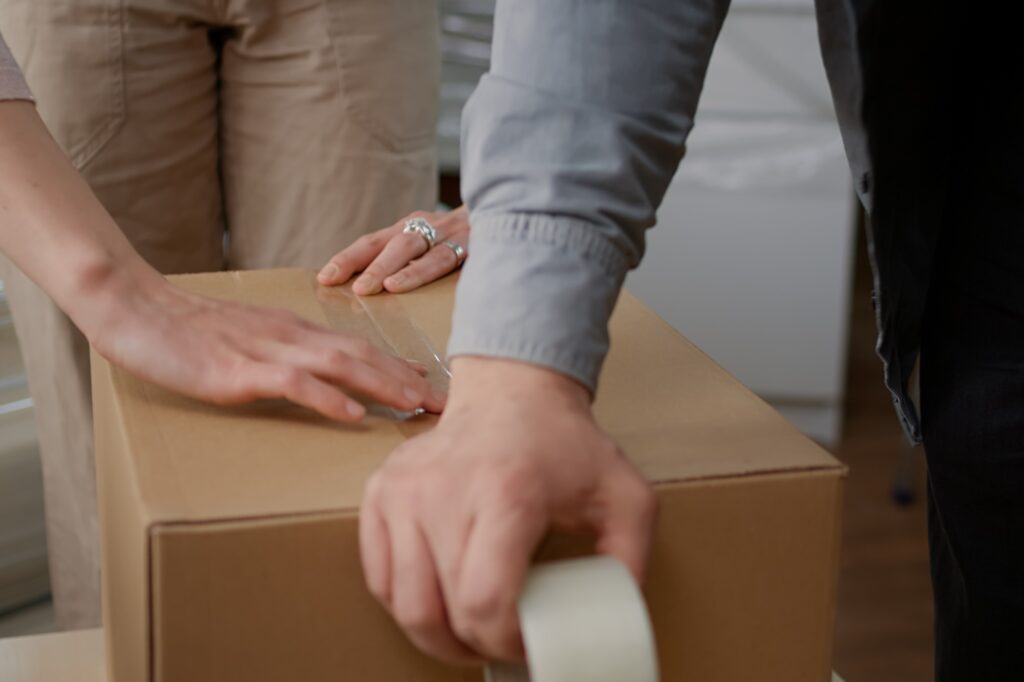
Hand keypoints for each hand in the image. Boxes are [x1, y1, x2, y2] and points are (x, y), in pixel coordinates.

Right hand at [82, 268, 444, 420]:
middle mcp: (291, 336)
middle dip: (409, 380)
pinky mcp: (239, 371)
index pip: (359, 347)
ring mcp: (267, 351)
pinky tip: (353, 414)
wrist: (136, 308)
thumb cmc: (188, 330)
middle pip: (363, 355)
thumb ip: (284, 353)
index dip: (399, 367)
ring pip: (339, 365)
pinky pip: (292, 383)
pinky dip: (326, 397)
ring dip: (384, 385)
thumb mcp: (247, 339)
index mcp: (294, 331)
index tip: (433, 386)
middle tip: (448, 404)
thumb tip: (318, 376)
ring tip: (420, 406)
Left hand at [317, 206, 469, 294]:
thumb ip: (410, 260)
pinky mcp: (475, 242)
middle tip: (340, 283)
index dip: (348, 258)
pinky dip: (421, 271)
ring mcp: (452, 233)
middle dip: (362, 262)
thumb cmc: (469, 240)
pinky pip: (444, 258)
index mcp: (413, 227)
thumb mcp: (436, 244)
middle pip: (388, 242)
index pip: (373, 241)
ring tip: (372, 288)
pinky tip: (403, 284)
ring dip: (389, 268)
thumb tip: (372, 291)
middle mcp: (429, 226)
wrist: (518, 209)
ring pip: (412, 248)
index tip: (323, 277)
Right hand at [359, 357, 655, 662]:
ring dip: (436, 636)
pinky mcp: (381, 492)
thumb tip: (614, 617)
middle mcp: (445, 491)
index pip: (484, 601)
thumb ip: (632, 559)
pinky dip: (405, 604)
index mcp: (507, 493)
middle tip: (501, 645)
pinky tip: (438, 602)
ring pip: (402, 603)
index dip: (504, 642)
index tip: (526, 642)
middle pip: (441, 610)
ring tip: (468, 634)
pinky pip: (379, 576)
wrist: (512, 391)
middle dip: (474, 646)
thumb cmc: (563, 444)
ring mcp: (404, 491)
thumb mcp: (625, 496)